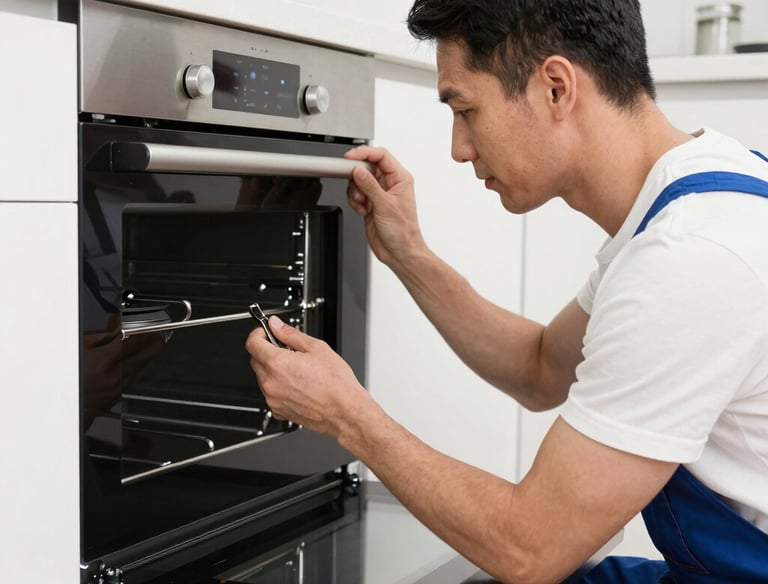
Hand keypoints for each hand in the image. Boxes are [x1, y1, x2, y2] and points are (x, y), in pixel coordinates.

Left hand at [245, 316, 371, 438]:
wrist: (345, 411)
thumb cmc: (336, 383)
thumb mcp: (316, 348)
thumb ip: (291, 334)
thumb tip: (276, 325)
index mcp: (277, 364)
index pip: (252, 343)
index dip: (259, 333)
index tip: (266, 331)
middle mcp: (270, 383)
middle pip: (255, 360)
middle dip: (267, 350)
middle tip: (287, 349)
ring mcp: (273, 399)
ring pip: (263, 377)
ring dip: (273, 369)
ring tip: (297, 369)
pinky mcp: (279, 411)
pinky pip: (271, 393)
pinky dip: (279, 386)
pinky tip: (297, 384)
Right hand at [345, 146, 427, 267]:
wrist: (399, 251)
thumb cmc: (403, 231)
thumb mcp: (385, 206)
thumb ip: (370, 186)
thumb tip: (358, 171)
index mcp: (400, 178)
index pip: (381, 156)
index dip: (364, 154)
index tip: (350, 158)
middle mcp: (390, 184)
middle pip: (367, 167)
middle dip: (358, 177)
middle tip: (355, 185)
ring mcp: (379, 194)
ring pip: (359, 181)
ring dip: (356, 191)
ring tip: (362, 203)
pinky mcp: (370, 203)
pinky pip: (356, 194)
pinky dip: (355, 201)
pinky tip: (362, 210)